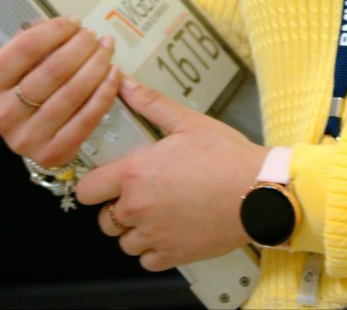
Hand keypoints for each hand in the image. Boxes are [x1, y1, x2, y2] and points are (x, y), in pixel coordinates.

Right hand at [0, 0, 121, 164]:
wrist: (25, 134)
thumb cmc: (10, 88)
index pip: (23, 50)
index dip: (53, 31)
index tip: (71, 21)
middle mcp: (2, 115)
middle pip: (52, 71)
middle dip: (79, 47)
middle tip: (93, 34)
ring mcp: (27, 139)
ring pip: (71, 94)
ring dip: (96, 66)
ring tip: (105, 49)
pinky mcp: (53, 154)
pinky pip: (86, 119)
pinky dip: (103, 94)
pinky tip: (112, 76)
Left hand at [76, 76, 267, 270]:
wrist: (259, 192)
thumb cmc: (227, 158)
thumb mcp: (188, 122)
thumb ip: (150, 104)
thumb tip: (125, 85)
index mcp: (135, 174)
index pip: (87, 190)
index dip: (94, 185)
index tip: (106, 182)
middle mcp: (138, 208)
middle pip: (104, 220)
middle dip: (117, 208)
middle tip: (141, 194)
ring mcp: (154, 235)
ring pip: (124, 242)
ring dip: (135, 231)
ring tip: (158, 212)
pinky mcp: (172, 255)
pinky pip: (146, 260)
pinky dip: (154, 250)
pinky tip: (170, 231)